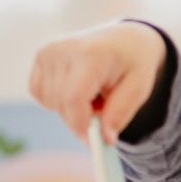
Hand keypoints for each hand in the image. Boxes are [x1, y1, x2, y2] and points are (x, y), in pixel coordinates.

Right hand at [29, 21, 165, 144]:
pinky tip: (79, 89)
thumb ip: (120, 114)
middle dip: (82, 119)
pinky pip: (41, 95)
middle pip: (61, 104)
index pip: (73, 98)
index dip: (81, 125)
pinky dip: (59, 100)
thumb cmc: (134, 64)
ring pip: (50, 103)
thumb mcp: (140, 89)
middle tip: (104, 111)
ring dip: (72, 109)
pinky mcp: (40, 57)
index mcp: (90, 54)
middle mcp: (63, 50)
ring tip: (95, 94)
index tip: (95, 142)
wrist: (125, 39)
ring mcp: (48, 52)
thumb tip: (104, 139)